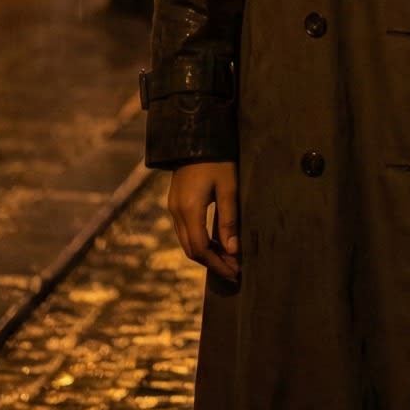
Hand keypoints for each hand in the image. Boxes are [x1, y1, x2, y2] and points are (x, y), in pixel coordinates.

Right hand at [168, 160, 240, 282]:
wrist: (195, 136)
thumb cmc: (217, 159)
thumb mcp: (228, 187)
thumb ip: (229, 220)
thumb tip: (233, 250)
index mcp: (189, 210)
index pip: (201, 249)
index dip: (218, 264)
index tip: (235, 272)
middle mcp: (176, 212)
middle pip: (192, 250)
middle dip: (212, 263)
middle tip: (233, 270)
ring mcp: (173, 207)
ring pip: (187, 242)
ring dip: (206, 253)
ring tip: (228, 258)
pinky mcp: (175, 203)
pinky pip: (185, 231)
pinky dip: (200, 241)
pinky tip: (216, 242)